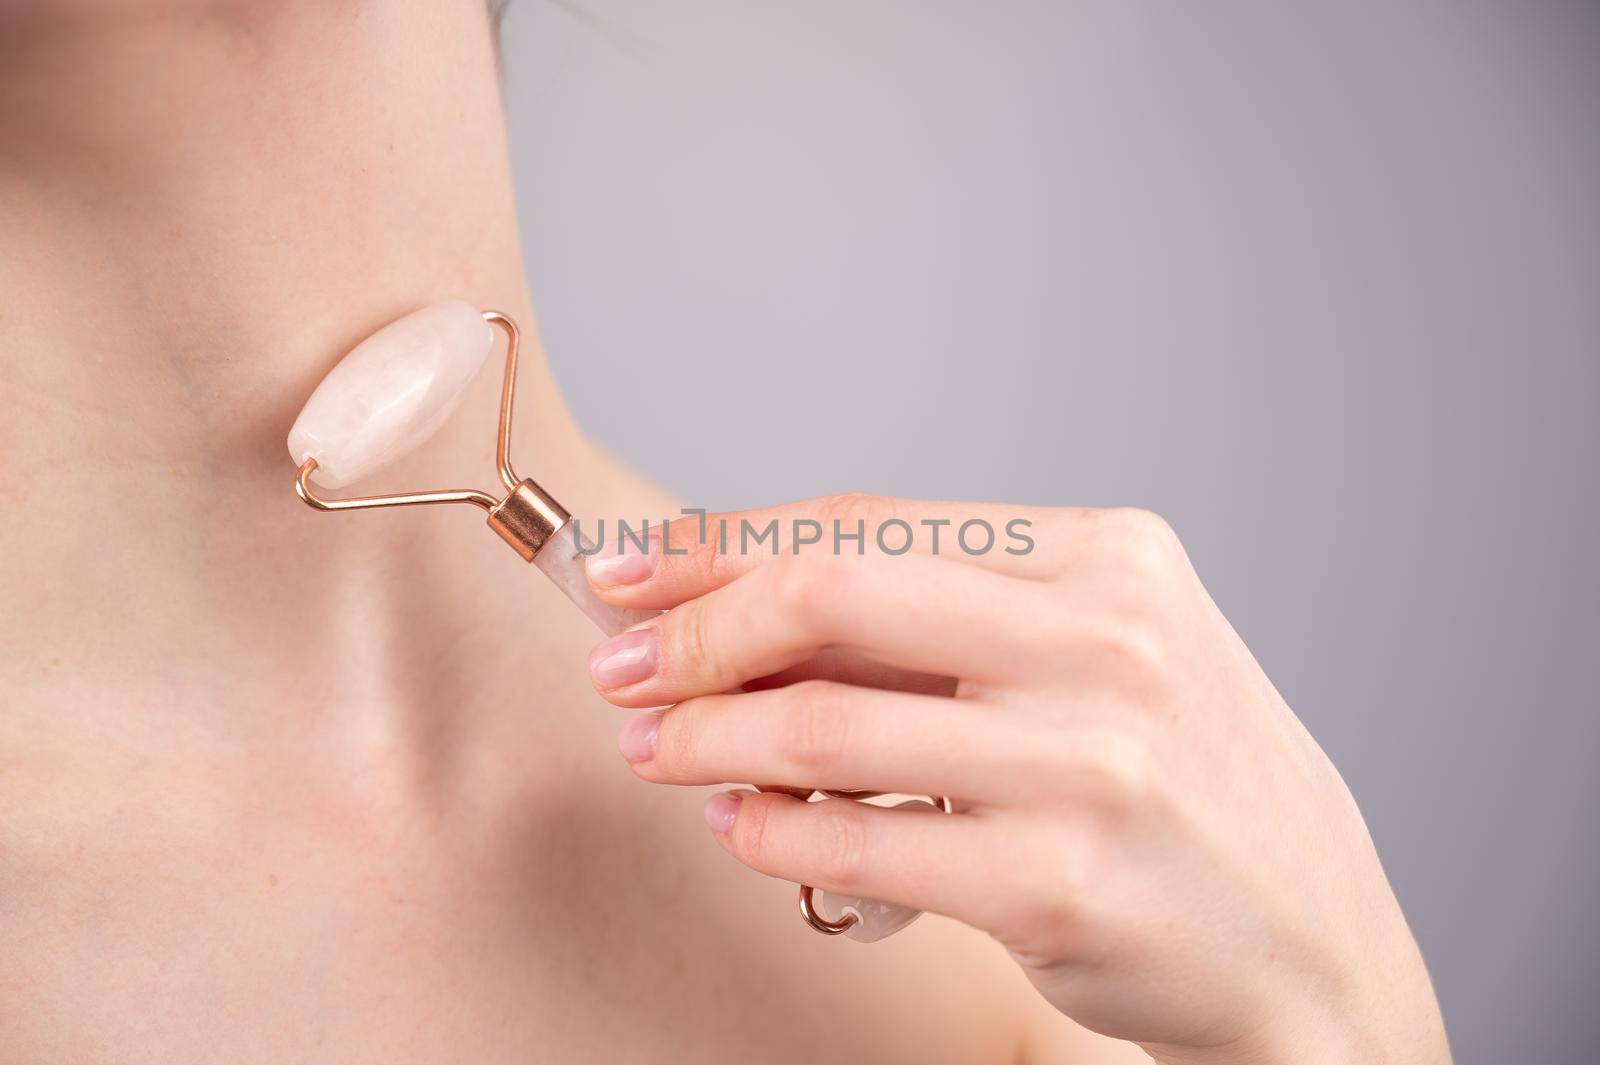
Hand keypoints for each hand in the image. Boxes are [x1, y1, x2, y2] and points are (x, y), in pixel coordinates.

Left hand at [582, 495, 1449, 1063]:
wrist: (1310, 945)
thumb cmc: (1186, 787)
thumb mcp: (1101, 661)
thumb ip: (947, 625)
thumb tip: (745, 604)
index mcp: (1112, 560)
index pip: (871, 521)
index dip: (728, 542)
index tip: (635, 567)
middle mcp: (1108, 644)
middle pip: (835, 594)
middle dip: (696, 629)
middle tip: (618, 666)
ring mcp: (1089, 763)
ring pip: (827, 725)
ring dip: (708, 736)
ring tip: (652, 747)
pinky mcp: (1060, 882)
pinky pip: (860, 844)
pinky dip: (770, 830)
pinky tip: (735, 823)